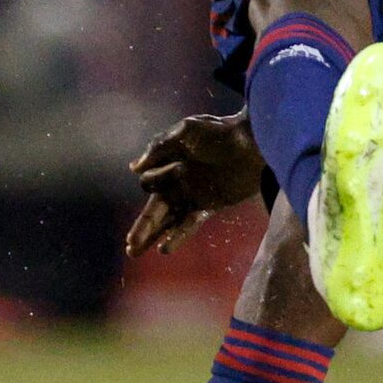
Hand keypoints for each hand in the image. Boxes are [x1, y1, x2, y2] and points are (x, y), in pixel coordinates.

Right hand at [126, 110, 264, 256]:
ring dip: (152, 236)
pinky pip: (189, 224)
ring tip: (134, 252)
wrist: (253, 143)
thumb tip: (133, 168)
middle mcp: (177, 183)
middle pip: (153, 210)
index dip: (155, 178)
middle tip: (129, 245)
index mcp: (168, 163)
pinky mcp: (209, 206)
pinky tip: (165, 249)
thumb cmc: (219, 131)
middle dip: (141, 227)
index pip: (148, 182)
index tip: (176, 168)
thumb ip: (158, 146)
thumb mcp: (185, 130)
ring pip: (167, 221)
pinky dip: (178, 237)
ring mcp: (192, 196)